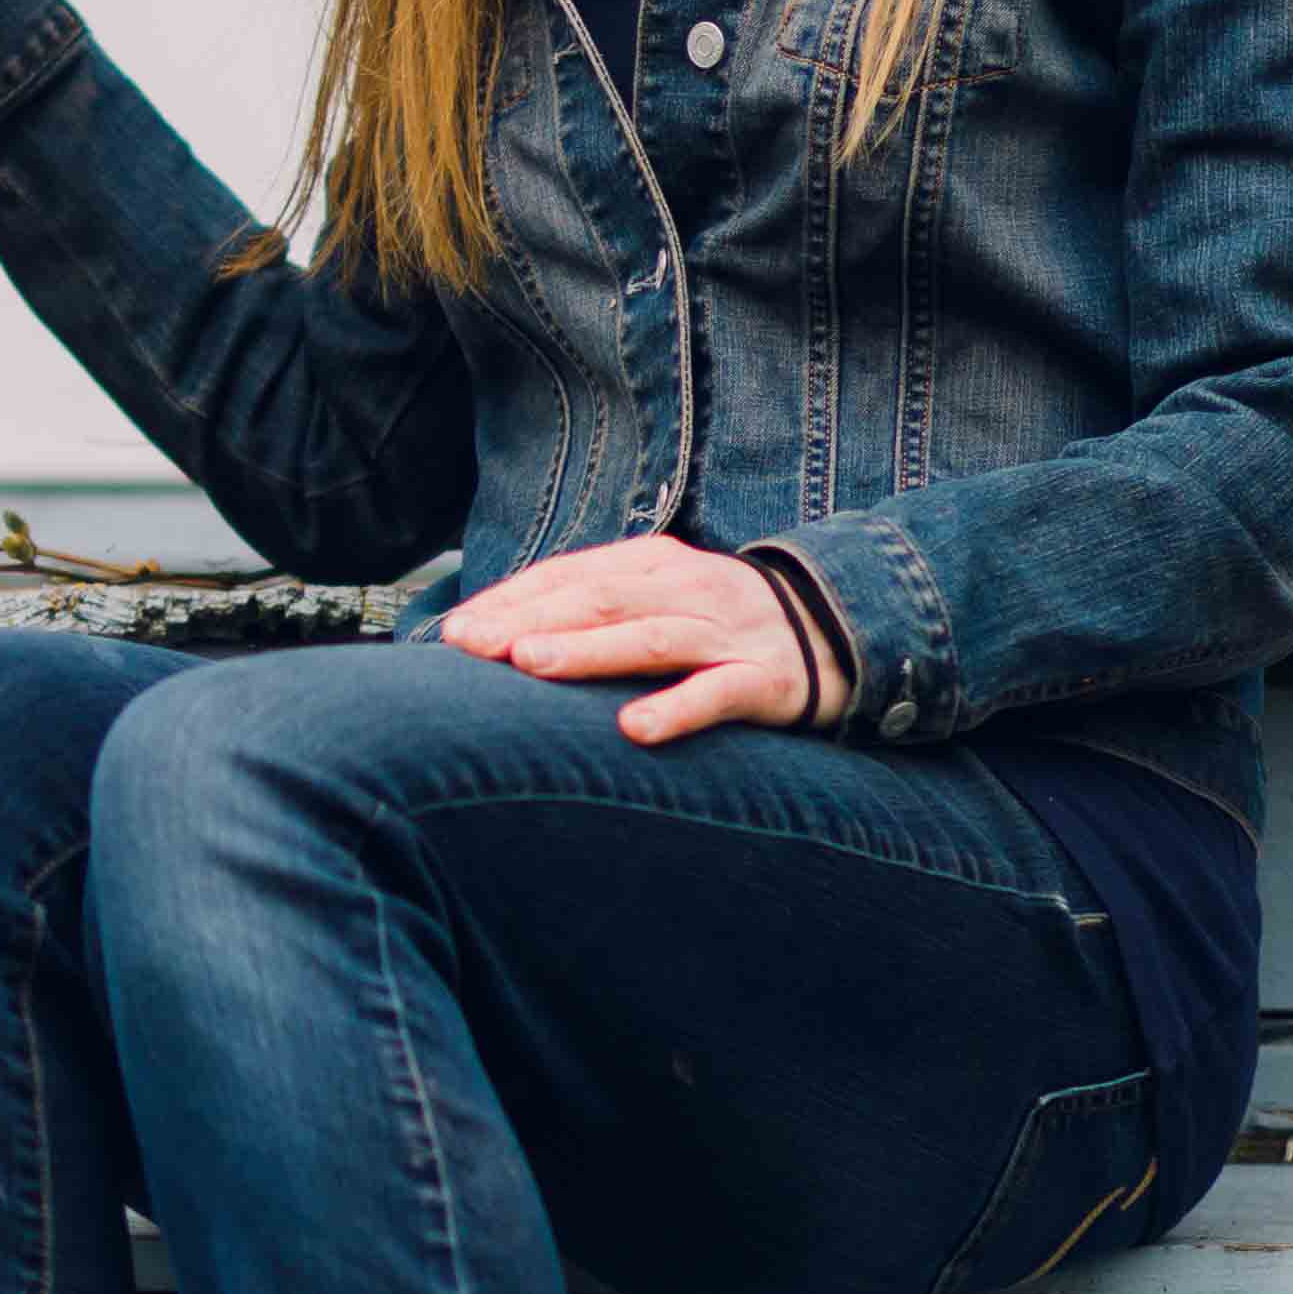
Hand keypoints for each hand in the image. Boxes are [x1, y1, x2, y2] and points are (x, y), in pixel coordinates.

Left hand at [440, 530, 816, 746]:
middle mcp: (685, 590)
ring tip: (530, 664)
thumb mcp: (658, 598)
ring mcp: (725, 634)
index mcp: (654, 564)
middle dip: (531, 620)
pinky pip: (716, 694)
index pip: (571, 575)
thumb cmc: (719, 623)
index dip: (512, 601)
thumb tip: (502, 636)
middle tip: (471, 646)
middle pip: (600, 599)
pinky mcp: (763, 680)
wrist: (836, 631)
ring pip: (649, 638)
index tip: (456, 632)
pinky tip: (635, 729)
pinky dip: (675, 709)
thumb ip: (594, 609)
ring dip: (587, 650)